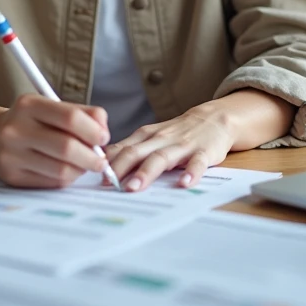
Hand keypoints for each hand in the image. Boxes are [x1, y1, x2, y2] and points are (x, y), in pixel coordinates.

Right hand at [0, 95, 110, 188]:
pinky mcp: (12, 177)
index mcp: (28, 105)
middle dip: (92, 156)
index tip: (104, 138)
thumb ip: (84, 113)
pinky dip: (67, 178)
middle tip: (101, 160)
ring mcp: (11, 155)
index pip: (70, 118)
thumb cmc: (33, 121)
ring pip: (61, 170)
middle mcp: (15, 129)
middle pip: (67, 147)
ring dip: (81, 170)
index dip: (94, 130)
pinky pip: (51, 182)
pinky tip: (68, 170)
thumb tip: (104, 131)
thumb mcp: (53, 108)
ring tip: (84, 165)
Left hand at [104, 103, 234, 192]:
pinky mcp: (204, 151)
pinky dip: (191, 172)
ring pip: (161, 157)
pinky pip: (197, 162)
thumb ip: (130, 151)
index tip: (91, 176)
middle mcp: (160, 139)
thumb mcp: (151, 138)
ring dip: (146, 172)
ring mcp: (182, 145)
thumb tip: (101, 170)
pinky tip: (184, 183)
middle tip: (108, 185)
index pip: (121, 148)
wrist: (214, 118)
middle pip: (136, 152)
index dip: (106, 162)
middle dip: (120, 168)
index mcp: (145, 136)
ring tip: (134, 187)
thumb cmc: (177, 133)